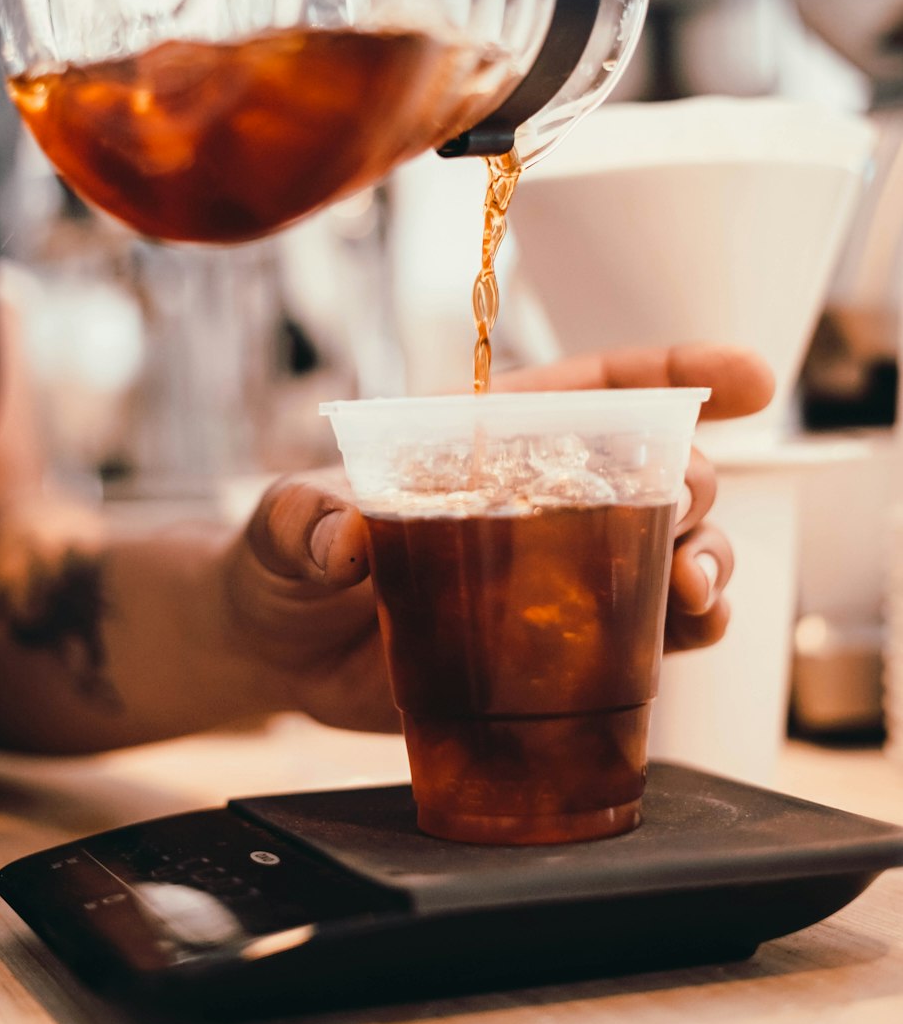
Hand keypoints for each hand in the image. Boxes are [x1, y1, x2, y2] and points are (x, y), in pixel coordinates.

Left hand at [223, 343, 774, 732]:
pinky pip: (647, 637)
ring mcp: (557, 578)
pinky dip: (685, 634)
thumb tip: (342, 541)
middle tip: (685, 504)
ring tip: (698, 587)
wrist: (276, 652)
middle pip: (657, 471)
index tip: (746, 374)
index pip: (598, 389)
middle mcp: (542, 502)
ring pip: (672, 556)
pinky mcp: (557, 650)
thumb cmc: (281, 560)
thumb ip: (299, 521)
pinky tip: (690, 634)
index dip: (676, 371)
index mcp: (491, 441)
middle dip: (697, 479)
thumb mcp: (277, 526)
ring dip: (706, 564)